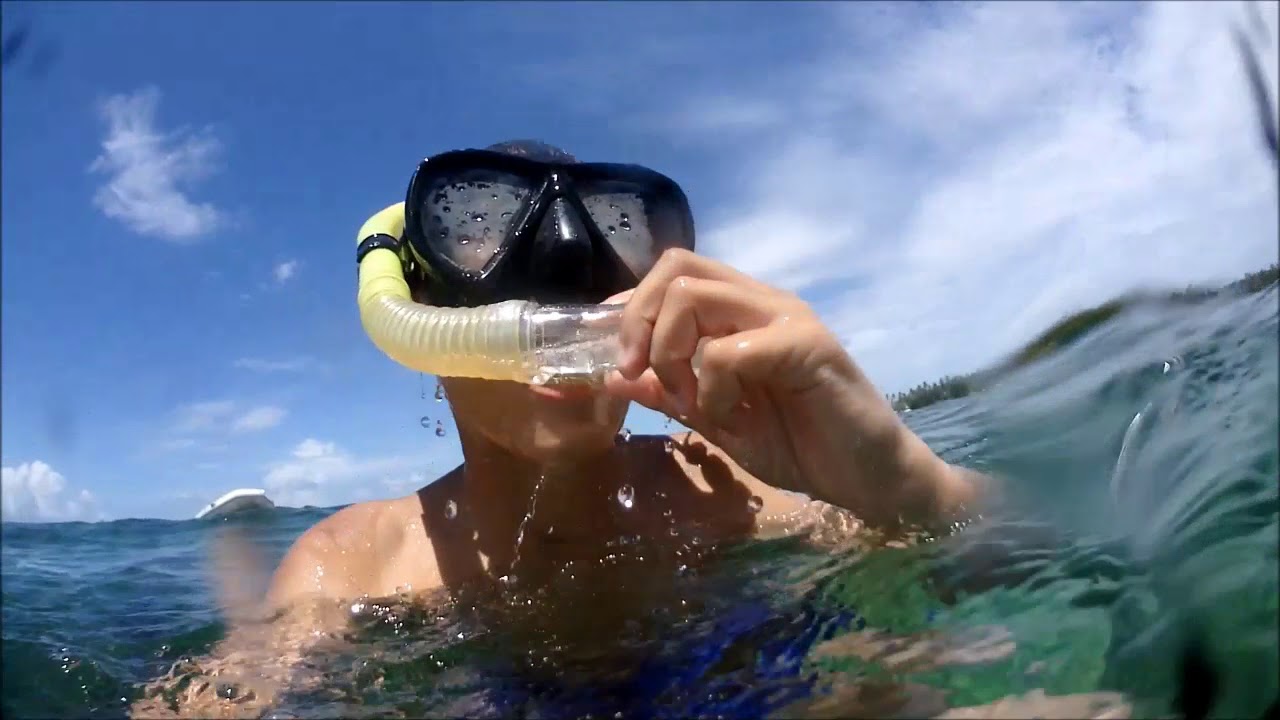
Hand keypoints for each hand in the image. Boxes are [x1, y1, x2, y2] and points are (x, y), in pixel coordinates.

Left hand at [605, 249, 974, 529]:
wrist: (868, 479)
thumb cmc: (800, 445)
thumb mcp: (716, 420)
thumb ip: (670, 392)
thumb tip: (613, 375)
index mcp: (739, 311)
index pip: (670, 274)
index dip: (627, 308)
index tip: (611, 358)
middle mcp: (761, 300)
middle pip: (675, 268)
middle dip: (638, 323)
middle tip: (638, 375)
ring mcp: (786, 316)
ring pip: (692, 297)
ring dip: (672, 354)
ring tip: (693, 402)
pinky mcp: (807, 344)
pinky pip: (728, 351)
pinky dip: (712, 389)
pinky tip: (731, 418)